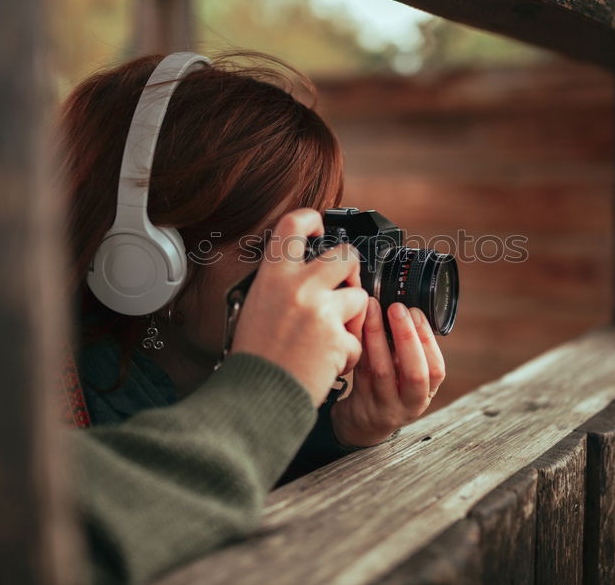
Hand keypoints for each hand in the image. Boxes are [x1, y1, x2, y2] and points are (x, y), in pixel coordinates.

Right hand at [231, 209, 367, 405]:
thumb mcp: (256, 306)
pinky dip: (347, 355)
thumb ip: (282, 284)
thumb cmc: (255, 357)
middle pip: (346, 256)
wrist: (256, 396)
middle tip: (344, 288)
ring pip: (359, 299)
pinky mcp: (338, 338)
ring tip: (329, 339)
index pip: (293, 225)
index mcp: (272, 276)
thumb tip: (308, 269)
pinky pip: (357, 339)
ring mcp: (320, 311)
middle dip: (352, 272)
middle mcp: (297, 286)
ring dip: (352, 320)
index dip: (311, 219)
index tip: (320, 227)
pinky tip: (326, 364)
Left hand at [330, 298, 445, 447]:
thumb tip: (405, 306)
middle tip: (397, 307)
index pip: (436, 369)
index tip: (417, 312)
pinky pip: (360, 371)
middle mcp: (409, 403)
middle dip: (407, 336)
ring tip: (372, 307)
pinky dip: (359, 345)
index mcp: (426, 392)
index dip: (427, 340)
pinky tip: (356, 324)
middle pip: (414, 373)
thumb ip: (408, 351)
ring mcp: (384, 407)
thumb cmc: (388, 388)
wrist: (363, 423)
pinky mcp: (360, 404)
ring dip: (377, 335)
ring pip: (382, 370)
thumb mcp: (406, 376)